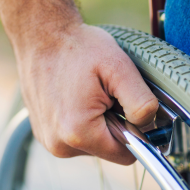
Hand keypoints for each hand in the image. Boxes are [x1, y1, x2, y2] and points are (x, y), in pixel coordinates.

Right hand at [16, 23, 158, 164]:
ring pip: (92, 144)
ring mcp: (47, 140)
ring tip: (87, 91)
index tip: (125, 104)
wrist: (40, 35)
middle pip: (107, 149)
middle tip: (104, 92)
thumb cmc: (78, 48)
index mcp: (78, 133)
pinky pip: (74, 137)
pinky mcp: (42, 133)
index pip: (126, 155)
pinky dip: (80, 119)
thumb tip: (149, 126)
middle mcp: (59, 144)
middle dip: (113, 123)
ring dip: (97, 121)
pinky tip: (73, 95)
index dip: (134, 130)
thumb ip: (141, 102)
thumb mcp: (119, 68)